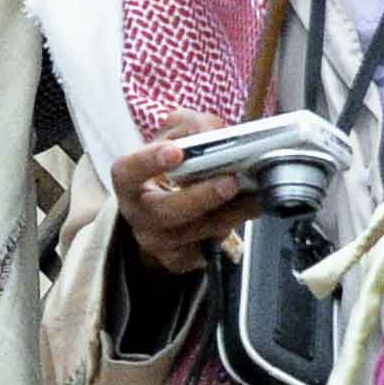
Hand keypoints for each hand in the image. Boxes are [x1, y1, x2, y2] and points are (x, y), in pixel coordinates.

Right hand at [108, 139, 256, 277]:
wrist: (168, 201)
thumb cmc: (171, 164)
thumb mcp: (176, 133)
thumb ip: (192, 126)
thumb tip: (216, 134)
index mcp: (129, 180)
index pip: (129, 171)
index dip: (150, 162)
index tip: (176, 152)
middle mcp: (137, 213)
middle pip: (164, 210)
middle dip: (200, 197)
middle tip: (230, 182)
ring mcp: (156, 240)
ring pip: (193, 232)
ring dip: (228, 214)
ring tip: (254, 197)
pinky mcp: (177, 258)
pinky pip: (204, 250)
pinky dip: (230, 230)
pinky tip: (247, 212)